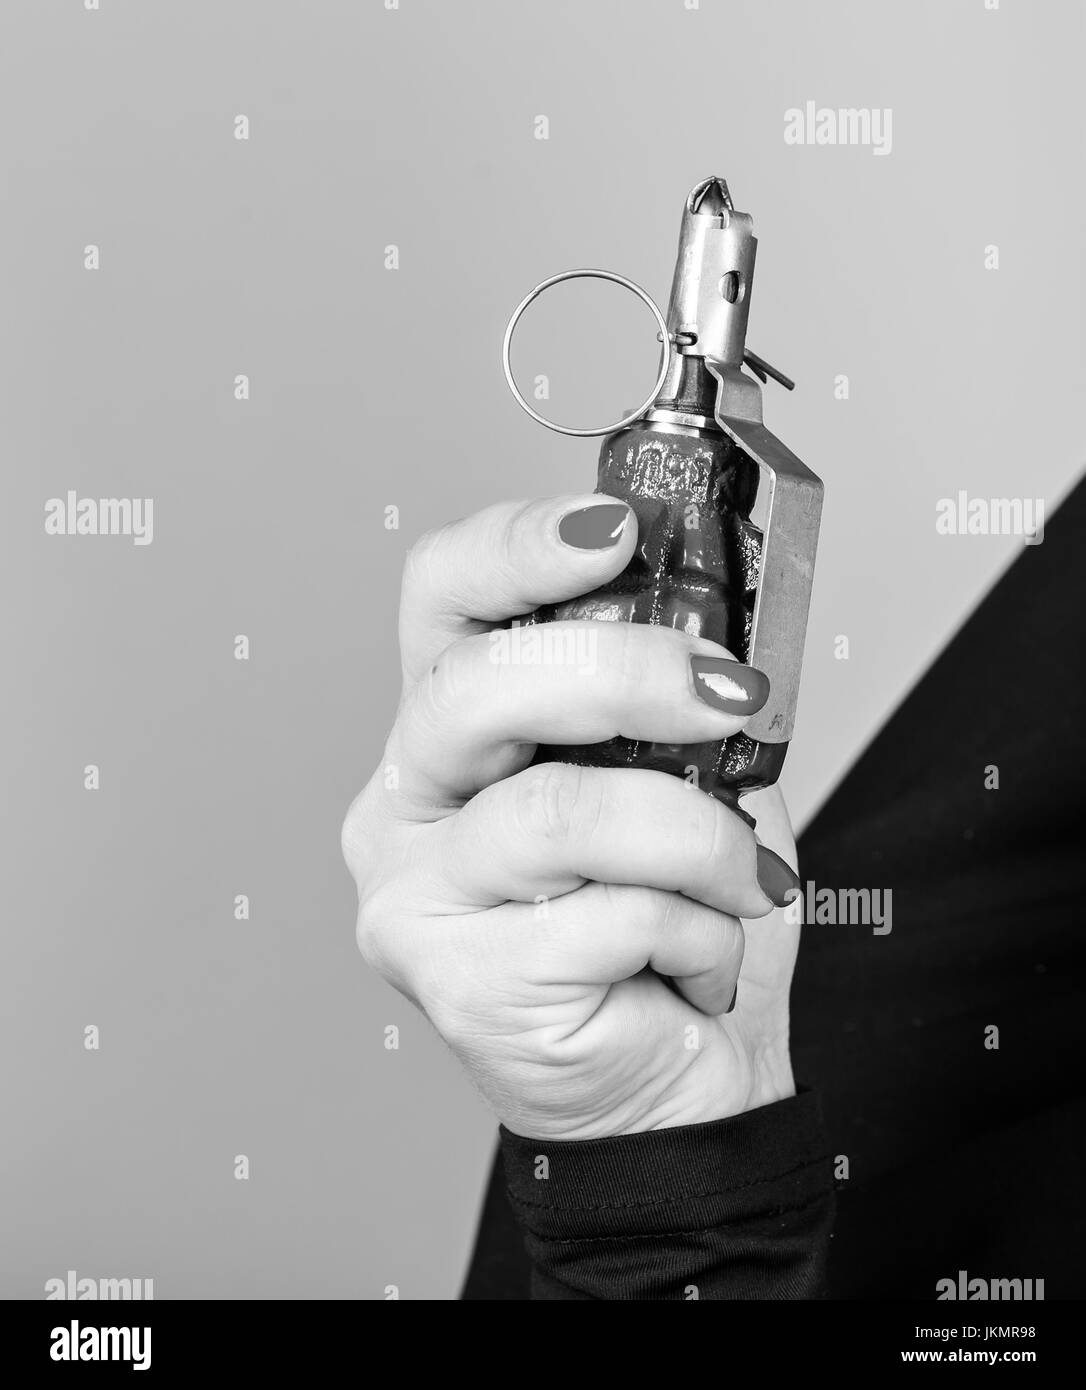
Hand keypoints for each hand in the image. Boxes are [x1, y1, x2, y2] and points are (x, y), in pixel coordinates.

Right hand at [341, 495, 801, 1139]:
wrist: (681, 1082)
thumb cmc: (672, 922)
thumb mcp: (688, 781)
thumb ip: (676, 703)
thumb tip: (722, 619)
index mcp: (454, 728)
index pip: (443, 596)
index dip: (519, 544)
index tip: (615, 528)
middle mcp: (406, 799)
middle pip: (480, 685)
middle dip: (632, 674)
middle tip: (730, 696)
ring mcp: (414, 891)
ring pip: (562, 812)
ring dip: (697, 838)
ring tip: (743, 877)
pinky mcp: (454, 980)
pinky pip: (603, 914)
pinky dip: (696, 928)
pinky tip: (696, 960)